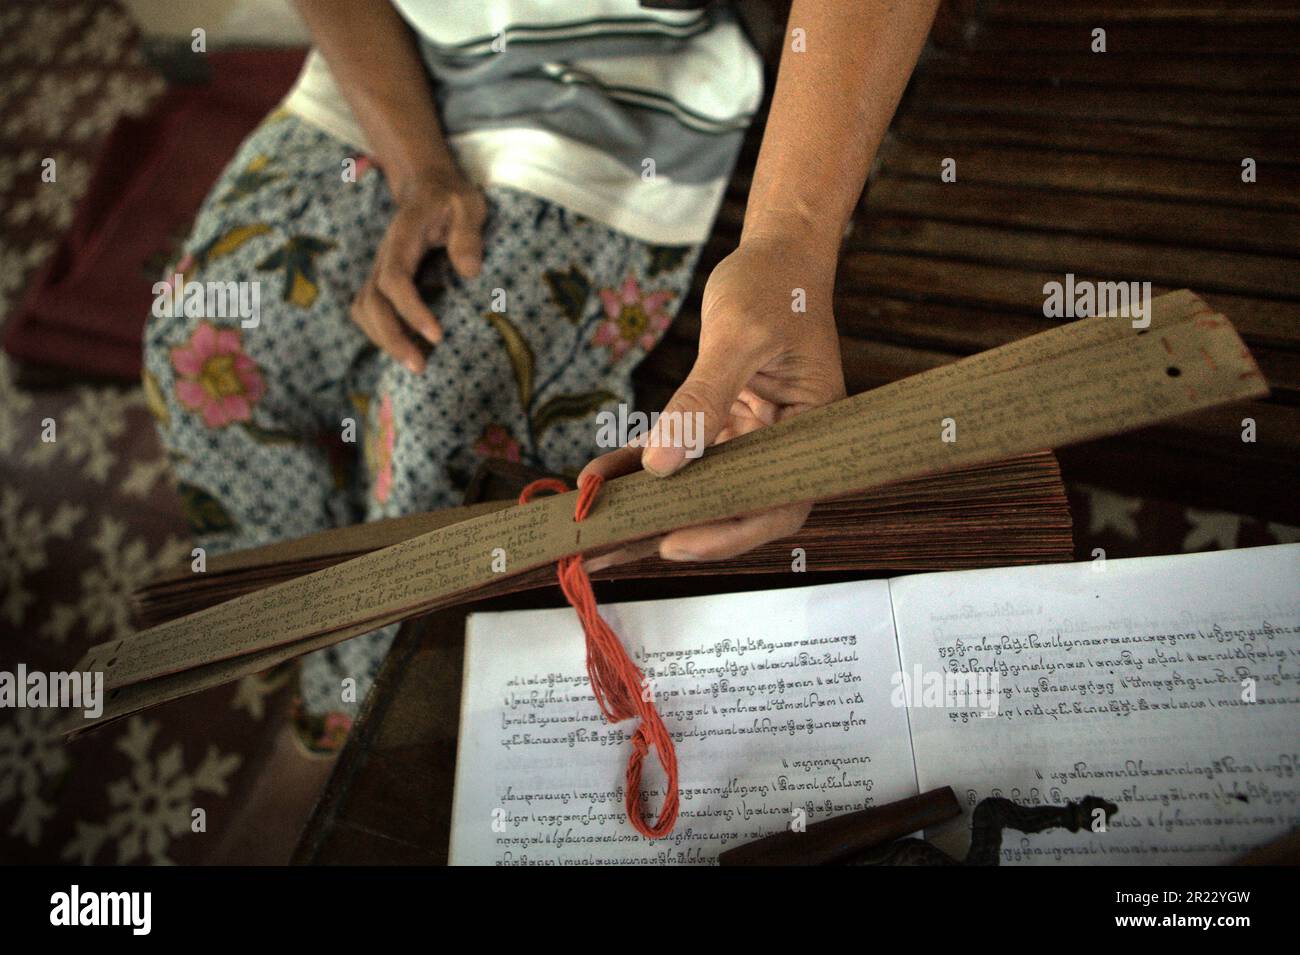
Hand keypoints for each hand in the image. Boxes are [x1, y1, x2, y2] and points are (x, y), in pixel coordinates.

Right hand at [350, 172, 486, 373]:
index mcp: (403, 239)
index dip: (411, 310)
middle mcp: (385, 257)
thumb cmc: (452, 198)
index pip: (395, 280)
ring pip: (364, 310)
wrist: (427, 187)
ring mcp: (380, 269)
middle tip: (420, 367)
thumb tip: (470, 271)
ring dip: (384, 340)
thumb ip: (468, 234)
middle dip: (392, 338)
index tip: (436, 336)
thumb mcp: (468, 206)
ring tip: (415, 365)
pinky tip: (407, 349)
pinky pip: (368, 311)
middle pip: (372, 303)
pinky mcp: (382, 280)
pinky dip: (380, 333)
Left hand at [579, 235, 845, 560]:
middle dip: (670, 530)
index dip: (728, 535)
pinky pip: (679, 456)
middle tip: (608, 548)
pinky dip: (639, 466)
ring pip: (699, 488)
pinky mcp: (723, 426)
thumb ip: (701, 399)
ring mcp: (753, 440)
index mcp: (814, 432)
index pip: (777, 504)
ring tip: (592, 527)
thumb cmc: (774, 286)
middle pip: (731, 507)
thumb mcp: (738, 336)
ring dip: (648, 505)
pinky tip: (598, 475)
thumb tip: (663, 465)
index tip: (674, 542)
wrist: (777, 257)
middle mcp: (785, 447)